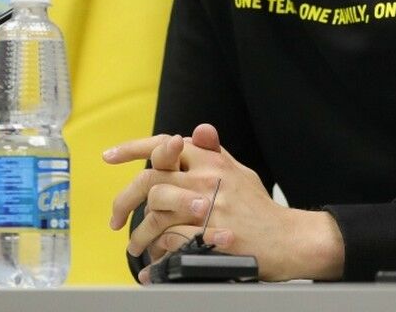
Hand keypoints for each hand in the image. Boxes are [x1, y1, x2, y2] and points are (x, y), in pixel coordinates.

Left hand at [102, 123, 343, 281]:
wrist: (285, 239)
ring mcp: (208, 209)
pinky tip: (152, 265)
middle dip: (125, 201)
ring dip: (139, 235)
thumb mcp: (239, 171)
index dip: (132, 149)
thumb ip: (214, 153)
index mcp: (211, 161)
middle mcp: (207, 180)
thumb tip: (198, 130)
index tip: (110, 156)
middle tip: (117, 218)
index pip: (163, 145)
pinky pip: (169, 244)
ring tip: (135, 247)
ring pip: (155, 216)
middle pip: (150, 181)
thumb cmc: (259, 207)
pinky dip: (157, 257)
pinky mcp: (209, 237)